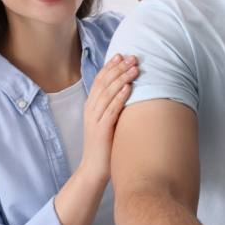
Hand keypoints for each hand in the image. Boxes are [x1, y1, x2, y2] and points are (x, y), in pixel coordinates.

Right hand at [80, 54, 138, 182]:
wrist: (93, 169)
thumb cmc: (104, 145)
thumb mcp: (106, 122)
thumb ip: (113, 107)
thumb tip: (128, 91)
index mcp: (91, 106)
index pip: (99, 80)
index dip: (110, 66)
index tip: (121, 55)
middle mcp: (90, 110)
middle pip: (103, 83)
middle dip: (118, 68)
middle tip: (132, 57)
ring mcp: (94, 120)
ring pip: (107, 93)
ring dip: (122, 79)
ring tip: (134, 68)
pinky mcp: (101, 130)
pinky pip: (111, 110)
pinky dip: (120, 97)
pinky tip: (128, 88)